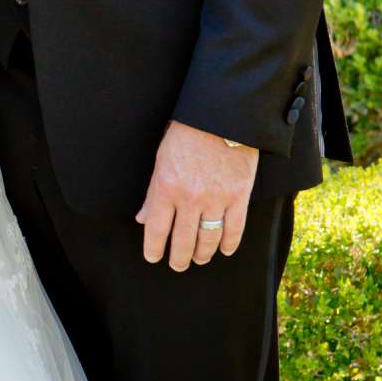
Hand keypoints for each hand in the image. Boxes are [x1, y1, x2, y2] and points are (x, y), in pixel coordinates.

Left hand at [135, 121, 259, 270]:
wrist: (223, 115)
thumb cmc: (188, 132)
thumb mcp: (161, 159)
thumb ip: (153, 192)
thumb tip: (142, 218)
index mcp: (166, 187)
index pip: (155, 229)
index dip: (153, 248)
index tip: (153, 257)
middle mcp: (189, 198)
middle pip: (182, 241)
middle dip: (178, 258)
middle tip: (178, 265)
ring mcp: (216, 199)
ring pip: (208, 239)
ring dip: (202, 254)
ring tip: (198, 258)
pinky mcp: (238, 196)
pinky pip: (234, 229)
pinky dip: (229, 243)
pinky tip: (224, 249)